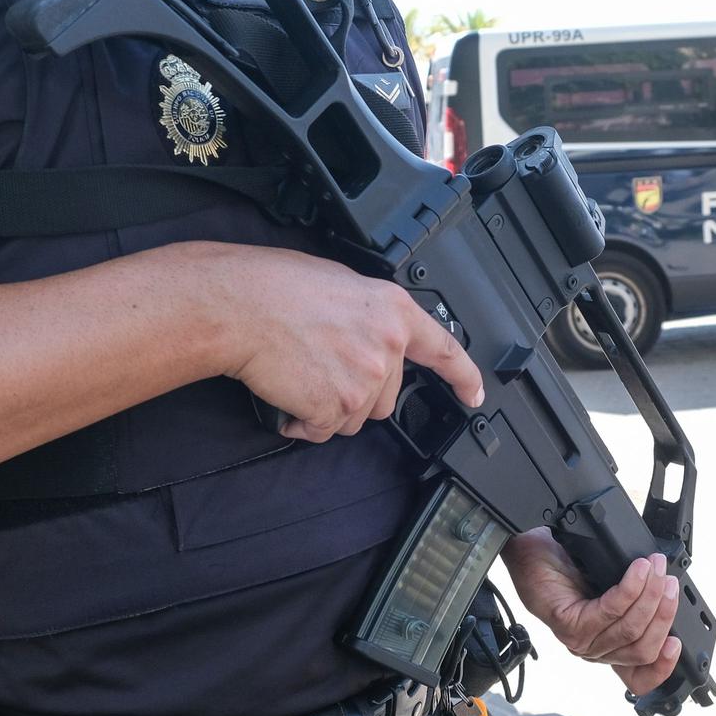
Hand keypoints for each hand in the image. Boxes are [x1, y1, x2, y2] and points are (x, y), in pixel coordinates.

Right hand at [216, 248, 483, 443]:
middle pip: (385, 397)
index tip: (474, 394)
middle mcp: (387, 346)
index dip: (463, 376)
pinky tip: (285, 394)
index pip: (443, 349)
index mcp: (393, 311)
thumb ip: (369, 316)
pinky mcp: (335, 407)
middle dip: (354, 393)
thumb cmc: (275, 287)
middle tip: (318, 366)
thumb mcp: (341, 284)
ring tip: (298, 375)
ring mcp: (364, 380)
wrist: (240, 306)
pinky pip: (321, 430)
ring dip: (326, 408)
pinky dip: (302, 422)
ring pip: (353, 417)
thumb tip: (368, 334)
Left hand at [501, 529, 680, 695]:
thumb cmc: (569, 567)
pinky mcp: (569, 624)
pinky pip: (610, 610)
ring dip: (651, 596)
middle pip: (643, 649)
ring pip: (630, 629)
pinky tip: (638, 570)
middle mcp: (595, 649)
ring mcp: (581, 640)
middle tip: (670, 582)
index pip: (638, 677)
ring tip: (657, 568)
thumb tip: (669, 594)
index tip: (677, 644)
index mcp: (608, 646)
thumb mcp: (612, 588)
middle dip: (665, 614)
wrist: (532, 549)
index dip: (663, 669)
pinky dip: (631, 588)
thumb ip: (638, 601)